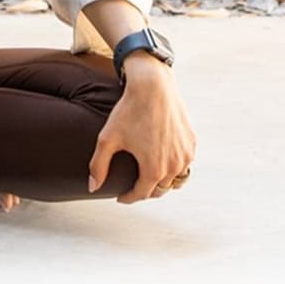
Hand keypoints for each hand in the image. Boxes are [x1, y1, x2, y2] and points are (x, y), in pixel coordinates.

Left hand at [88, 66, 195, 202]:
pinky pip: (184, 163)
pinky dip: (175, 167)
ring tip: (150, 178)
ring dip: (163, 182)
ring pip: (176, 179)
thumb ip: (98, 165)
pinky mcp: (191, 142)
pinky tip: (163, 161)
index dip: (128, 197)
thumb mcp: (108, 139)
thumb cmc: (129, 111)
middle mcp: (174, 166)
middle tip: (133, 187)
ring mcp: (185, 155)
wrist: (152, 86)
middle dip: (146, 191)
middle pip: (160, 190)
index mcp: (154, 169)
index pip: (141, 194)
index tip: (120, 196)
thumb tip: (93, 187)